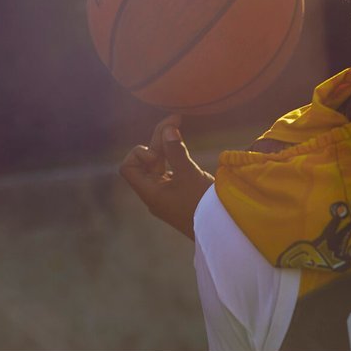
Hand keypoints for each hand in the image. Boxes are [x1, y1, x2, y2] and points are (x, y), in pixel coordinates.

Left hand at [118, 114, 215, 239]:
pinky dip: (174, 157)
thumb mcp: (190, 176)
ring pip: (160, 164)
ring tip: (178, 124)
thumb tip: (168, 128)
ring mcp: (167, 194)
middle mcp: (155, 193)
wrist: (222, 231)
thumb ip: (176, 152)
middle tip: (176, 119)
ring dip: (167, 146)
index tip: (159, 154)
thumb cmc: (204, 206)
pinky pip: (170, 171)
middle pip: (147, 161)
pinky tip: (182, 146)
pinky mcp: (179, 193)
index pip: (128, 168)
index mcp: (150, 193)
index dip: (139, 154)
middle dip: (159, 140)